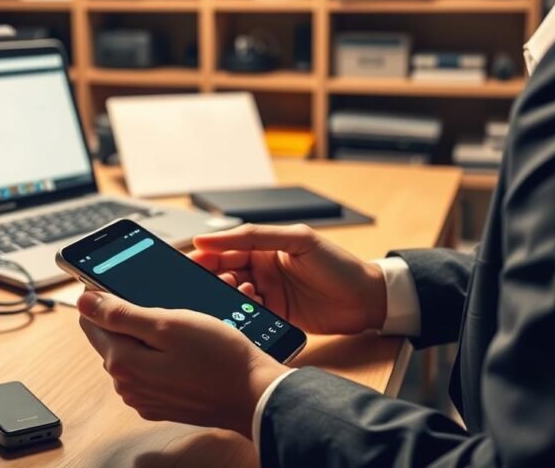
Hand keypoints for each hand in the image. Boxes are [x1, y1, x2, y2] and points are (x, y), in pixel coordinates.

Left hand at [77, 291, 289, 437]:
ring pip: (134, 353)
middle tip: (172, 305)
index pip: (91, 320)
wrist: (254, 395)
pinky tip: (189, 350)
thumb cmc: (220, 357)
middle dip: (135, 317)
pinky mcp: (162, 403)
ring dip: (151, 337)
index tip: (130, 284)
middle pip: (113, 338)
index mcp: (122, 363)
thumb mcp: (169, 324)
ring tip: (186, 327)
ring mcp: (144, 398)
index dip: (107, 297)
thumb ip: (122, 314)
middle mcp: (127, 386)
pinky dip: (164, 356)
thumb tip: (84, 300)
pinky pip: (151, 371)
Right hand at [190, 224, 386, 335]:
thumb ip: (255, 236)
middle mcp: (260, 269)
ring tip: (244, 296)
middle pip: (222, 274)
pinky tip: (249, 314)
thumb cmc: (339, 265)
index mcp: (263, 246)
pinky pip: (247, 318)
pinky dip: (242, 317)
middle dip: (212, 280)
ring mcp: (266, 295)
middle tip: (214, 285)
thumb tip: (209, 238)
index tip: (187, 263)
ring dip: (228, 299)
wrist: (368, 301)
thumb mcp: (297, 240)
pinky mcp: (274, 317)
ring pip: (231, 297)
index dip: (203, 255)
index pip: (223, 249)